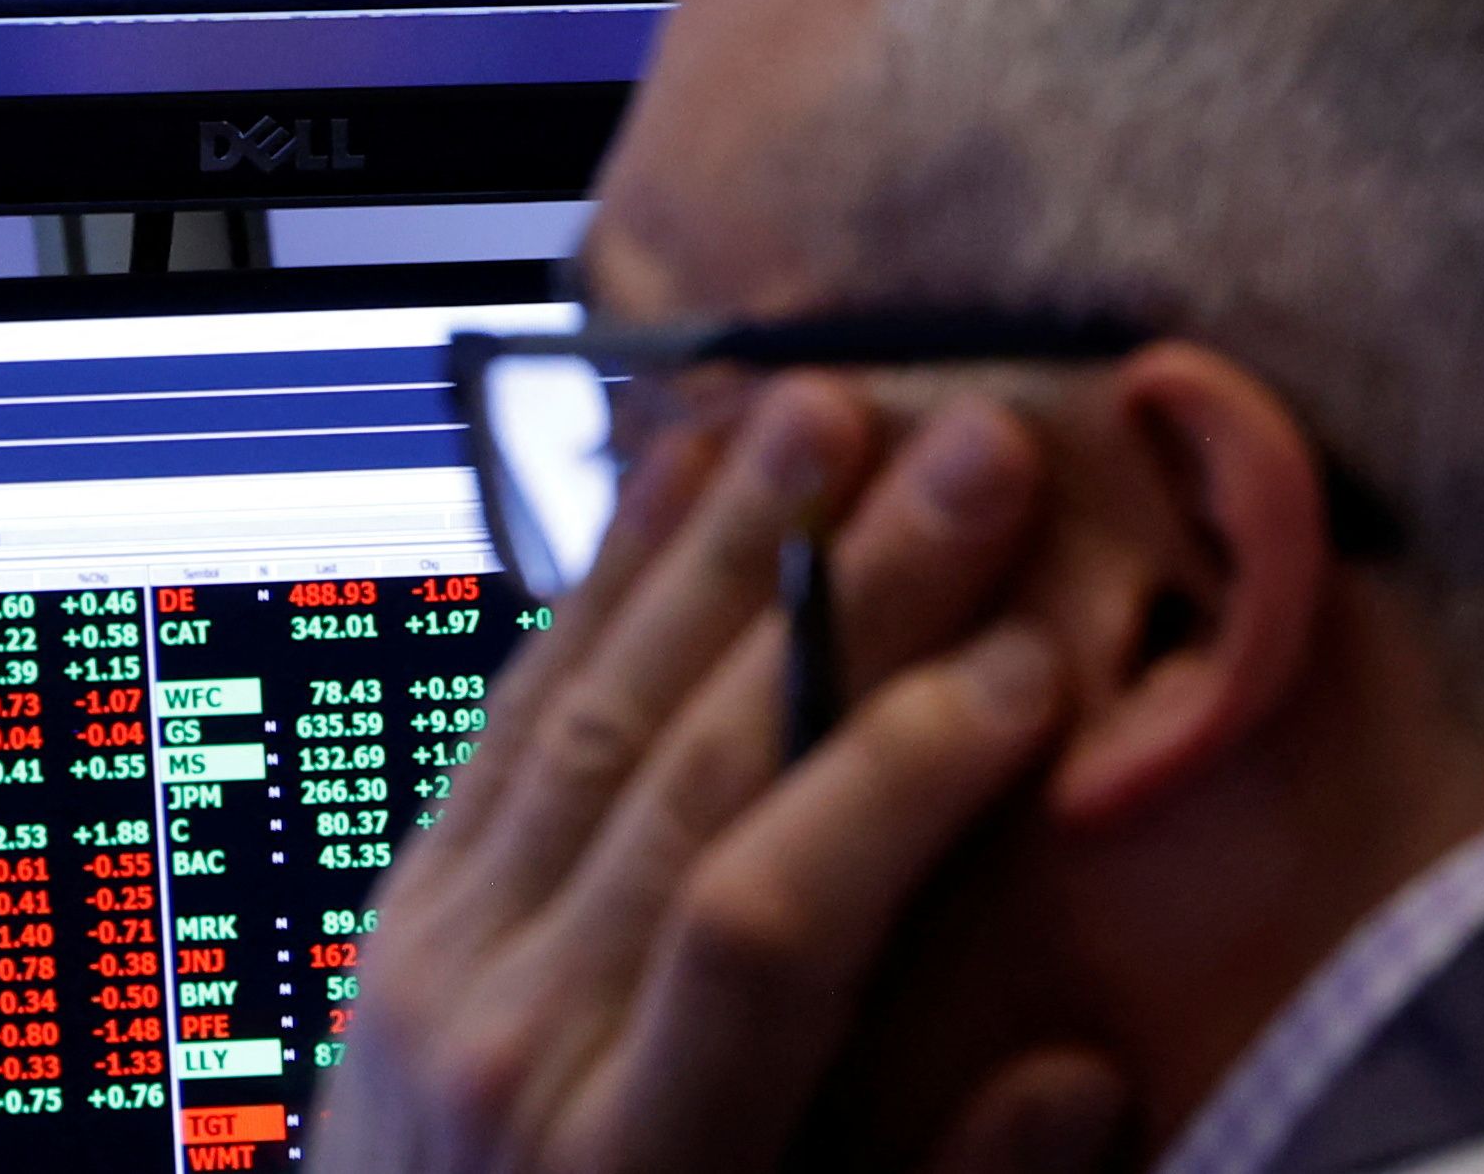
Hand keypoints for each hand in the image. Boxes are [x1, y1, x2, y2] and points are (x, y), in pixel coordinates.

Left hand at [322, 378, 1130, 1173]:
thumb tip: (1080, 1076)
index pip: (764, 924)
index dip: (895, 781)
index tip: (1035, 663)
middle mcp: (517, 1046)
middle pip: (687, 777)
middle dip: (842, 599)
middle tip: (971, 448)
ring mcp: (439, 970)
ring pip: (591, 714)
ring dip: (716, 548)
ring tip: (828, 408)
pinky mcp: (403, 919)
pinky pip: (508, 723)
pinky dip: (595, 592)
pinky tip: (673, 486)